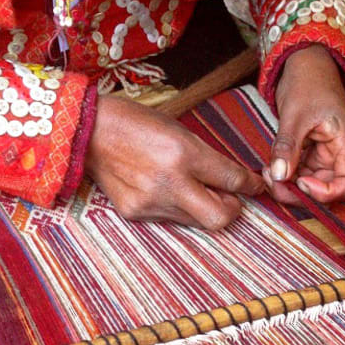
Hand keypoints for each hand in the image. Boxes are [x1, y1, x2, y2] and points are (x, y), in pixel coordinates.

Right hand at [85, 96, 263, 229]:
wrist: (88, 132)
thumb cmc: (136, 123)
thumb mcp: (178, 131)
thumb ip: (206, 158)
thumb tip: (230, 181)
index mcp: (184, 153)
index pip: (232, 180)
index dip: (250, 185)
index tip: (255, 186)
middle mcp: (170, 182)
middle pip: (221, 218)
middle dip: (232, 209)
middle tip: (229, 197)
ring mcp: (151, 202)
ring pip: (196, 221)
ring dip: (203, 208)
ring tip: (191, 188)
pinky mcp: (135, 213)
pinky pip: (170, 219)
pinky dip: (176, 208)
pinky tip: (162, 189)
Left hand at [265, 44, 344, 203]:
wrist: (306, 63)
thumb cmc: (309, 81)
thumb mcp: (295, 114)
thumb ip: (287, 146)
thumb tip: (279, 176)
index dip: (328, 193)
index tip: (302, 184)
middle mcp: (338, 153)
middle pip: (328, 189)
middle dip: (301, 193)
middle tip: (274, 183)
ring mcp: (324, 154)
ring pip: (311, 184)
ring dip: (289, 186)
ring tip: (268, 175)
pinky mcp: (310, 153)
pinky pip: (300, 173)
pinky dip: (285, 175)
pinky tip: (269, 168)